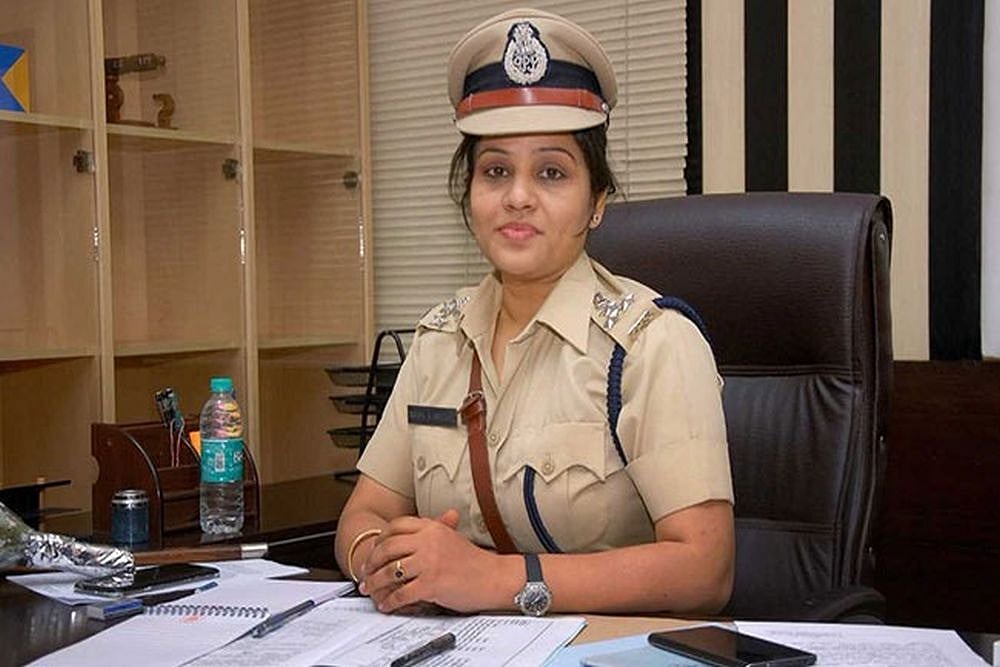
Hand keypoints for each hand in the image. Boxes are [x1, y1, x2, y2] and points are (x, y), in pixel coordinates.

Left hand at [359, 509, 502, 612]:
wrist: (494, 577)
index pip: (396, 526)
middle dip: (371, 562)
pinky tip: (386, 604)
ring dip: (375, 583)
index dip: (381, 538)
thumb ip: (431, 531)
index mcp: (432, 528)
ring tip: (369, 589)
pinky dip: (390, 601)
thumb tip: (407, 534)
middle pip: (388, 548)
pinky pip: (402, 593)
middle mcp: (428, 541)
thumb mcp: (451, 538)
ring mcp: (429, 562)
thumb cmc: (475, 561)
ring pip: (391, 571)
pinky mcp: (431, 584)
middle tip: (365, 572)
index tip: (374, 550)